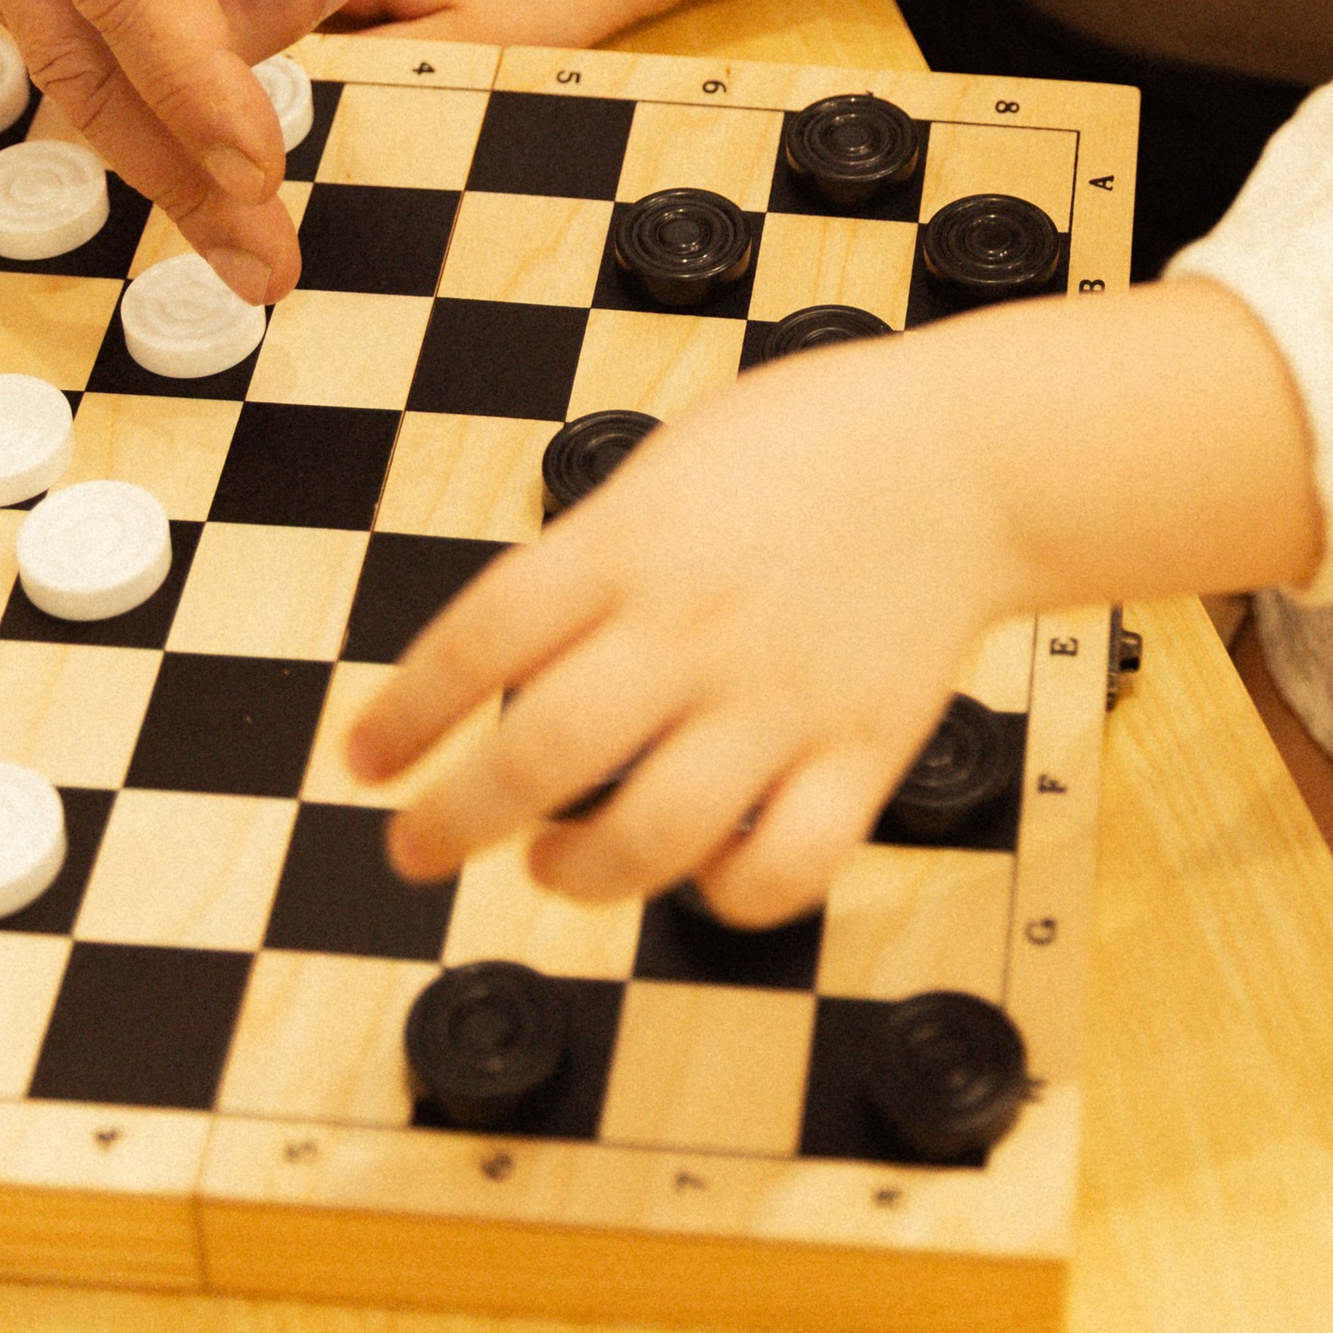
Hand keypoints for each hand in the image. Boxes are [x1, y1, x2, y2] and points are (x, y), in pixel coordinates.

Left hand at [353, 326, 1017, 922]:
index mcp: (636, 539)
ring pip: (648, 836)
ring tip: (550, 868)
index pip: (478, 640)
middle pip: (538, 755)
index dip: (403, 714)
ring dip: (574, 874)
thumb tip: (504, 656)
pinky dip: (728, 892)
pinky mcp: (861, 750)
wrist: (968, 452)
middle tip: (416, 844)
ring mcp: (780, 697)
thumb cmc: (816, 441)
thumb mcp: (672, 460)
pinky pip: (784, 866)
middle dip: (452, 819)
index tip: (364, 761)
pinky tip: (701, 869)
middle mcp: (694, 626)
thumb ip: (592, 555)